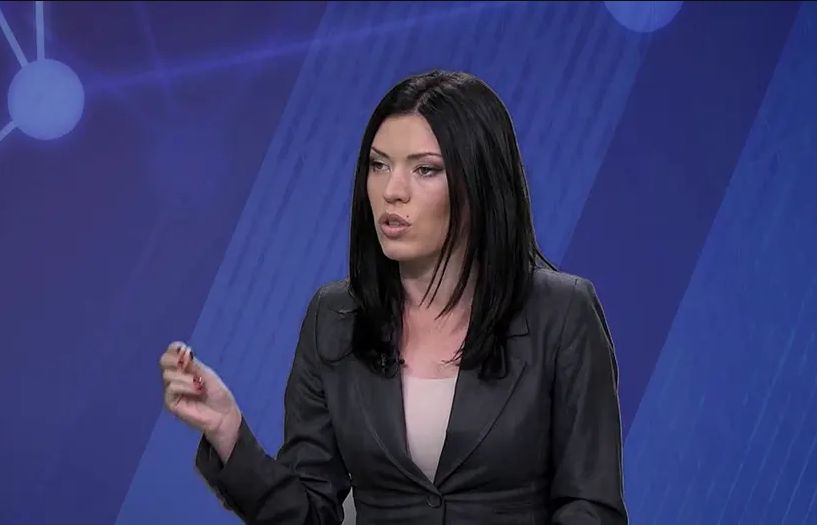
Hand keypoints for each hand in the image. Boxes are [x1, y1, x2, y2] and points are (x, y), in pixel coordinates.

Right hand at [159, 341, 241, 459]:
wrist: (223, 415)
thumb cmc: (218, 395)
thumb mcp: (208, 375)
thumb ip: (194, 365)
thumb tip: (184, 350)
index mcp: (185, 368)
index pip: (172, 353)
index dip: (175, 348)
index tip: (185, 349)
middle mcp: (176, 377)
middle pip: (163, 361)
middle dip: (174, 359)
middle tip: (185, 362)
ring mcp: (172, 390)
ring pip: (168, 375)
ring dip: (186, 378)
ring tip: (200, 385)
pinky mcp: (171, 403)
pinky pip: (171, 388)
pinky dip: (185, 386)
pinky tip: (197, 391)